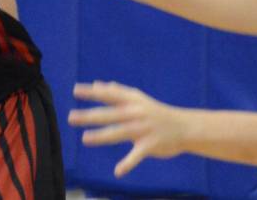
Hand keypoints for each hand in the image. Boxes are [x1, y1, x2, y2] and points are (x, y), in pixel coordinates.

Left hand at [70, 81, 186, 175]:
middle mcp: (137, 113)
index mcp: (133, 101)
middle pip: (110, 114)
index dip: (93, 92)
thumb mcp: (139, 99)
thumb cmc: (156, 112)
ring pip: (120, 132)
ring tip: (85, 139)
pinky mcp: (151, 145)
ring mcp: (144, 129)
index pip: (109, 95)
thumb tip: (99, 84)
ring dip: (102, 136)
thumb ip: (118, 92)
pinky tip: (117, 171)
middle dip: (90, 116)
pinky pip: (137, 155)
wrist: (185, 127)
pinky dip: (128, 164)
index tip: (75, 90)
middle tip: (71, 117)